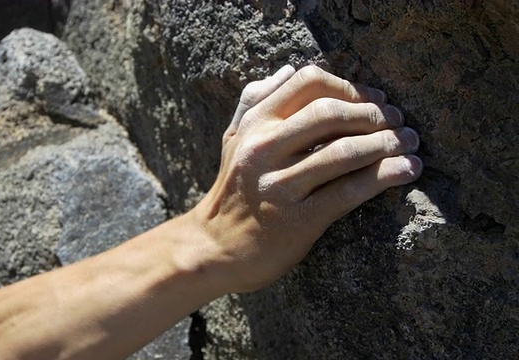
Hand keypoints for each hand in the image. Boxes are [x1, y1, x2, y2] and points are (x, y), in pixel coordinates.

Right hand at [191, 65, 422, 293]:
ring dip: (388, 143)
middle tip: (399, 122)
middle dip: (375, 114)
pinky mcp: (298, 219)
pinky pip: (350, 190)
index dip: (350, 86)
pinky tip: (407, 170)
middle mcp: (264, 148)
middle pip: (331, 112)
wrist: (214, 248)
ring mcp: (281, 184)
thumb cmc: (232, 191)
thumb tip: (287, 69)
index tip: (374, 99)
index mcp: (255, 124)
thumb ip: (254, 101)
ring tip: (411, 145)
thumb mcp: (233, 140)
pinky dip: (385, 176)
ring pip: (345, 151)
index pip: (308, 82)